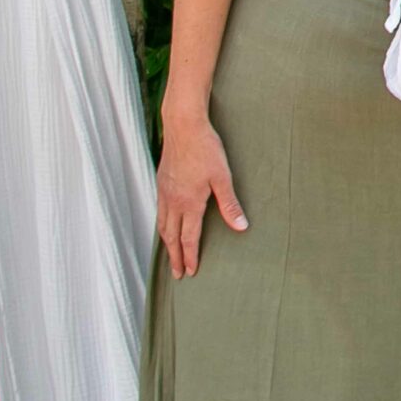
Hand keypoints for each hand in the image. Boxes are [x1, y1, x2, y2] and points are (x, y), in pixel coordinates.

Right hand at [157, 109, 247, 277]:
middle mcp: (172, 201)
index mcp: (189, 203)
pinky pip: (159, 211)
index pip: (189, 238)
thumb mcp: (222, 177)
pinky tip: (166, 225)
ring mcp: (164, 192)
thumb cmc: (205, 149)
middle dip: (175, 256)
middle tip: (177, 273)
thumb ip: (230, 204)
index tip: (191, 272)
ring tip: (170, 254)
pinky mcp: (161, 182)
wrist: (183, 126)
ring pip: (162, 225)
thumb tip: (241, 227)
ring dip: (167, 243)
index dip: (190, 256)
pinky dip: (162, 225)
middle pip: (171, 236)